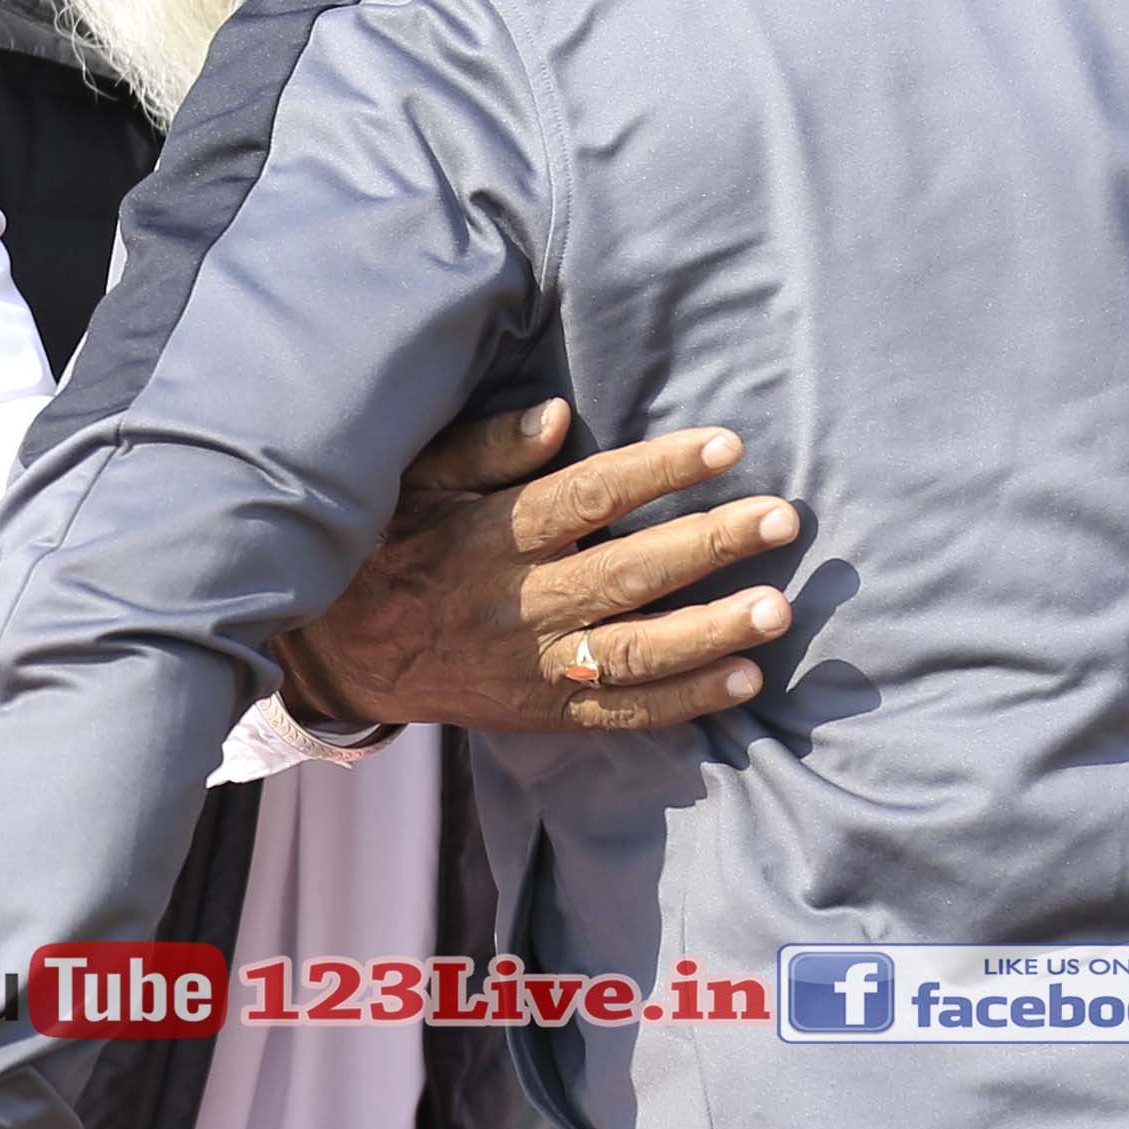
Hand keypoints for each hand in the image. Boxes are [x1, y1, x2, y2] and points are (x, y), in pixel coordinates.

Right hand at [279, 400, 796, 736]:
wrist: (345, 656)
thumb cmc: (393, 547)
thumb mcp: (416, 482)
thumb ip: (485, 448)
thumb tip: (557, 417)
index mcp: (493, 535)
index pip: (587, 496)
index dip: (658, 471)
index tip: (727, 446)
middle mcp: (521, 604)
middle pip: (628, 574)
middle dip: (710, 546)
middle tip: (782, 519)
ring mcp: (537, 666)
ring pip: (636, 653)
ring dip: (712, 632)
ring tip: (779, 608)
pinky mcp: (547, 710)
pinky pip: (624, 712)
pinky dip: (687, 700)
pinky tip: (746, 679)